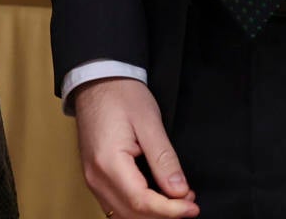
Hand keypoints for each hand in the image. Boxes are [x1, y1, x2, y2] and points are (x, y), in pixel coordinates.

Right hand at [74, 77, 199, 218]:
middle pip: (132, 214)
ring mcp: (93, 179)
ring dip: (152, 214)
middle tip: (189, 201)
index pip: (141, 202)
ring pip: (123, 214)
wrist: (97, 80)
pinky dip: (138, 208)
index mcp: (108, 163)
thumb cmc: (121, 95)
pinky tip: (157, 198)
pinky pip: (116, 205)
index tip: (192, 206)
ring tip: (177, 200)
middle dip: (164, 214)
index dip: (170, 210)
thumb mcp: (149, 122)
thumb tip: (179, 191)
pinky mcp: (96, 177)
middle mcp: (96, 177)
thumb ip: (164, 159)